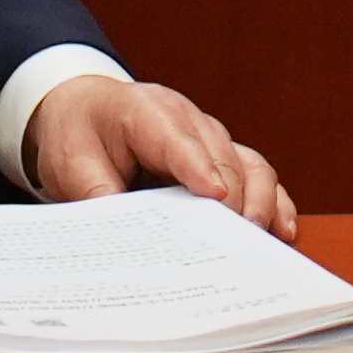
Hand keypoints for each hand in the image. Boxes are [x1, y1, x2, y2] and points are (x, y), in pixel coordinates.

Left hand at [24, 75, 296, 238]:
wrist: (85, 105)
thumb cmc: (79, 131)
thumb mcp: (71, 163)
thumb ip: (96, 196)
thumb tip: (122, 239)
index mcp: (149, 112)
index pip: (179, 142)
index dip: (200, 170)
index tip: (216, 199)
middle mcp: (190, 121)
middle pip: (223, 160)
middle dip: (234, 202)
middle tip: (236, 247)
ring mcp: (211, 138)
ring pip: (250, 166)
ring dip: (260, 203)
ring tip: (261, 244)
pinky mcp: (221, 156)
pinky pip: (257, 175)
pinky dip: (273, 201)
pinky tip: (281, 231)